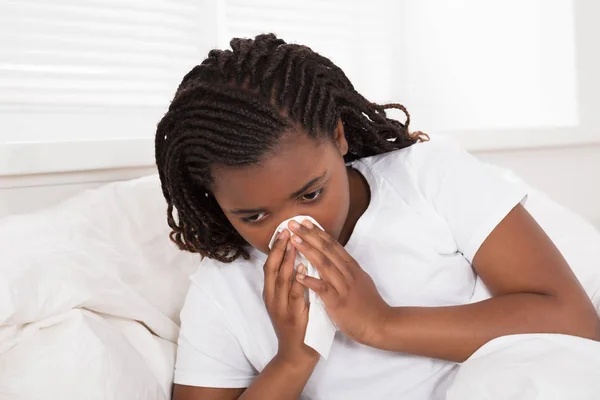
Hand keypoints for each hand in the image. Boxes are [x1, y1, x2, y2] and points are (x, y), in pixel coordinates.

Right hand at [263, 229, 318, 366]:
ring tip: (294, 242)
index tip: (283, 229)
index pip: (270, 264)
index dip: (276, 247)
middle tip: (286, 230)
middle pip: (271, 268)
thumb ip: (291, 282)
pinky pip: (295, 295)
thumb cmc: (297, 324)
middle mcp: (272, 298)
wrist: (297, 355)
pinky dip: (298, 280)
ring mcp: (281, 308)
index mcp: (271, 293)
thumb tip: (298, 258)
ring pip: (281, 279)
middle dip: (279, 248)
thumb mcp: (290, 300)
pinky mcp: (293, 317)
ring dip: (287, 260)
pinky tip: (304, 268)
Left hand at [288, 219, 391, 346]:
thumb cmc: (369, 305)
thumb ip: (347, 270)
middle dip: (309, 235)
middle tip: (294, 223)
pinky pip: (323, 289)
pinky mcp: (338, 302)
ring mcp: (343, 287)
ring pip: (324, 264)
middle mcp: (347, 273)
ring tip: (294, 240)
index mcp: (352, 267)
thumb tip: (335, 259)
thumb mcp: (360, 280)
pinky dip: (310, 281)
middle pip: (327, 249)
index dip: (318, 232)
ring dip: (308, 250)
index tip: (305, 222)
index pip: (333, 245)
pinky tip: (298, 275)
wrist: (380, 324)